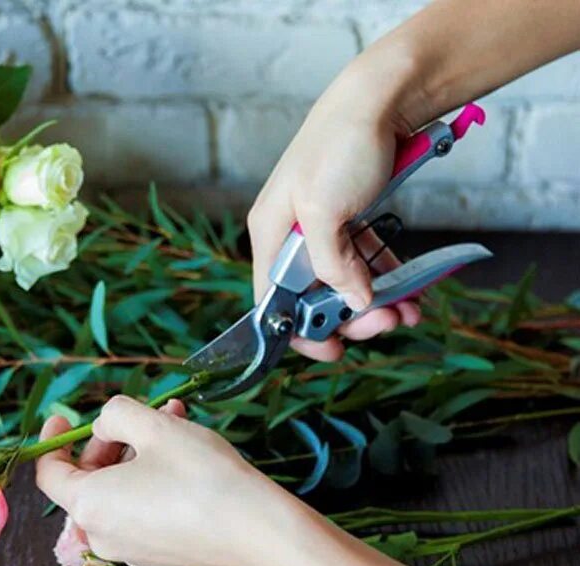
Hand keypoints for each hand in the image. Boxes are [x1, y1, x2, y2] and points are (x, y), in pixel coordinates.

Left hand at [34, 395, 303, 565]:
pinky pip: (141, 511)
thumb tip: (104, 427)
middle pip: (87, 480)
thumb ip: (114, 415)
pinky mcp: (160, 556)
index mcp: (88, 506)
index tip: (63, 416)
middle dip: (109, 441)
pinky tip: (186, 455)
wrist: (261, 535)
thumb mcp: (154, 427)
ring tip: (173, 422)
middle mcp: (102, 536)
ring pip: (119, 491)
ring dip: (138, 454)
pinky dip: (152, 480)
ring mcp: (131, 551)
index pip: (49, 474)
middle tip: (140, 414)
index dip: (53, 441)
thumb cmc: (202, 477)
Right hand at [248, 72, 421, 361]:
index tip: (334, 352)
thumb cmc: (341, 147)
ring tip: (409, 311)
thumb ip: (332, 264)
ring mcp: (321, 227)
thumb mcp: (326, 211)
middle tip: (387, 323)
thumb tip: (352, 305)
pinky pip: (365, 261)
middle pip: (314, 296)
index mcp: (270, 234)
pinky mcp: (351, 218)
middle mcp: (291, 235)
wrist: (380, 97)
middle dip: (352, 316)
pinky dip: (386, 278)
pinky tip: (411, 290)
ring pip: (344, 282)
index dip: (300, 332)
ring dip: (376, 302)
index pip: (273, 301)